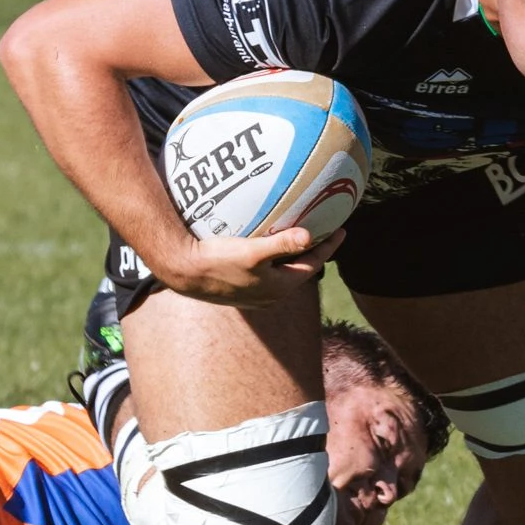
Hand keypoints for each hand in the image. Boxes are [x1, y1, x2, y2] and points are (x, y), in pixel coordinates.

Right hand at [157, 227, 343, 305]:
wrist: (183, 272)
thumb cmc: (217, 261)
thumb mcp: (252, 252)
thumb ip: (281, 244)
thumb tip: (308, 236)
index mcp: (279, 288)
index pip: (313, 265)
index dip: (329, 247)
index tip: (341, 230)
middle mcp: (270, 295)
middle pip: (300, 270)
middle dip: (314, 251)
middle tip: (325, 230)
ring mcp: (255, 294)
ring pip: (283, 272)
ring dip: (294, 255)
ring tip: (301, 235)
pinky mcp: (241, 288)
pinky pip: (267, 272)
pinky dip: (275, 258)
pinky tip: (268, 245)